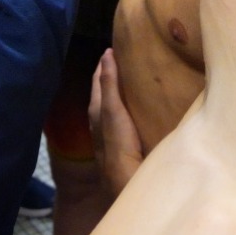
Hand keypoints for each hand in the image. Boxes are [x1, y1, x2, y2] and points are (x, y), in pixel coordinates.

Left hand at [89, 49, 144, 196]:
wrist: (124, 187)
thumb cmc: (118, 146)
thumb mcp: (113, 111)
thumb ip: (110, 84)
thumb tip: (106, 54)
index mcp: (97, 112)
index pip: (99, 81)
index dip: (106, 65)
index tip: (115, 47)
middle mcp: (100, 124)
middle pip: (104, 95)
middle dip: (111, 78)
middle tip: (126, 60)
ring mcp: (110, 137)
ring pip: (112, 109)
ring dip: (119, 94)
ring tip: (133, 81)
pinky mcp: (121, 148)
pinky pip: (121, 122)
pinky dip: (125, 110)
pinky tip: (137, 113)